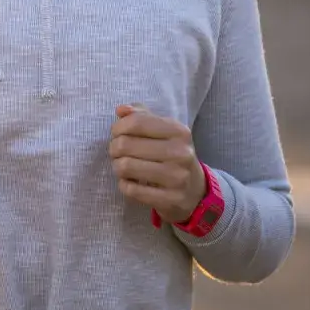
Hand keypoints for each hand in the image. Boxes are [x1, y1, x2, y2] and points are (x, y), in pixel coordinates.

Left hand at [109, 104, 205, 224]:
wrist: (195, 191)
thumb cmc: (172, 155)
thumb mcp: (163, 131)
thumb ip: (141, 116)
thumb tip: (121, 109)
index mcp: (179, 131)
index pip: (136, 122)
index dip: (118, 127)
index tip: (117, 134)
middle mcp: (181, 153)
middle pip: (125, 145)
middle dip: (114, 148)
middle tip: (117, 153)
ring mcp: (177, 178)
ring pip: (125, 167)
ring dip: (117, 167)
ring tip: (123, 167)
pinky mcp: (170, 199)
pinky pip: (130, 190)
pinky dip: (124, 185)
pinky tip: (131, 182)